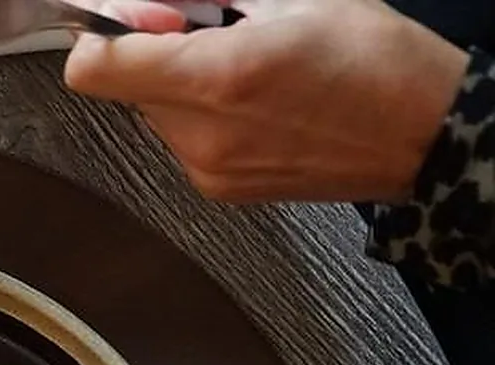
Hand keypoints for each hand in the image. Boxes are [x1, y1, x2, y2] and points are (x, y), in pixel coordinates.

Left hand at [63, 0, 469, 202]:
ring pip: (154, 112)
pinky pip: (182, 138)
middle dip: (153, 50)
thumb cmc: (379, 64)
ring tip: (244, 66)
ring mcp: (207, 169)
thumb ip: (213, 0)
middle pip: (125, 86)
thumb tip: (155, 2)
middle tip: (208, 28)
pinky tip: (254, 100)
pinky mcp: (219, 189)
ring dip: (179, 82)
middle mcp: (201, 134)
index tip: (149, 15)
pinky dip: (202, 113)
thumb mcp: (296, 0)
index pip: (95, 67)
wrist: (425, 137)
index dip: (107, 32)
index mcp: (216, 78)